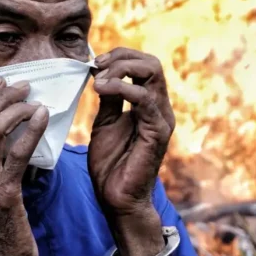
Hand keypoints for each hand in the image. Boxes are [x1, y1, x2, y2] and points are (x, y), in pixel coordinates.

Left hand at [88, 48, 175, 217]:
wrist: (116, 198)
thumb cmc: (111, 164)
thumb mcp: (105, 123)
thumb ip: (108, 99)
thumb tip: (101, 74)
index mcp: (148, 104)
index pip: (143, 64)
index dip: (119, 56)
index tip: (94, 64)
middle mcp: (159, 108)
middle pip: (151, 63)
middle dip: (121, 57)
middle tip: (97, 66)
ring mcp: (161, 119)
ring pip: (152, 73)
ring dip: (121, 70)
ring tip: (98, 81)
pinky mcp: (157, 132)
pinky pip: (145, 99)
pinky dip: (122, 88)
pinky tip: (102, 91)